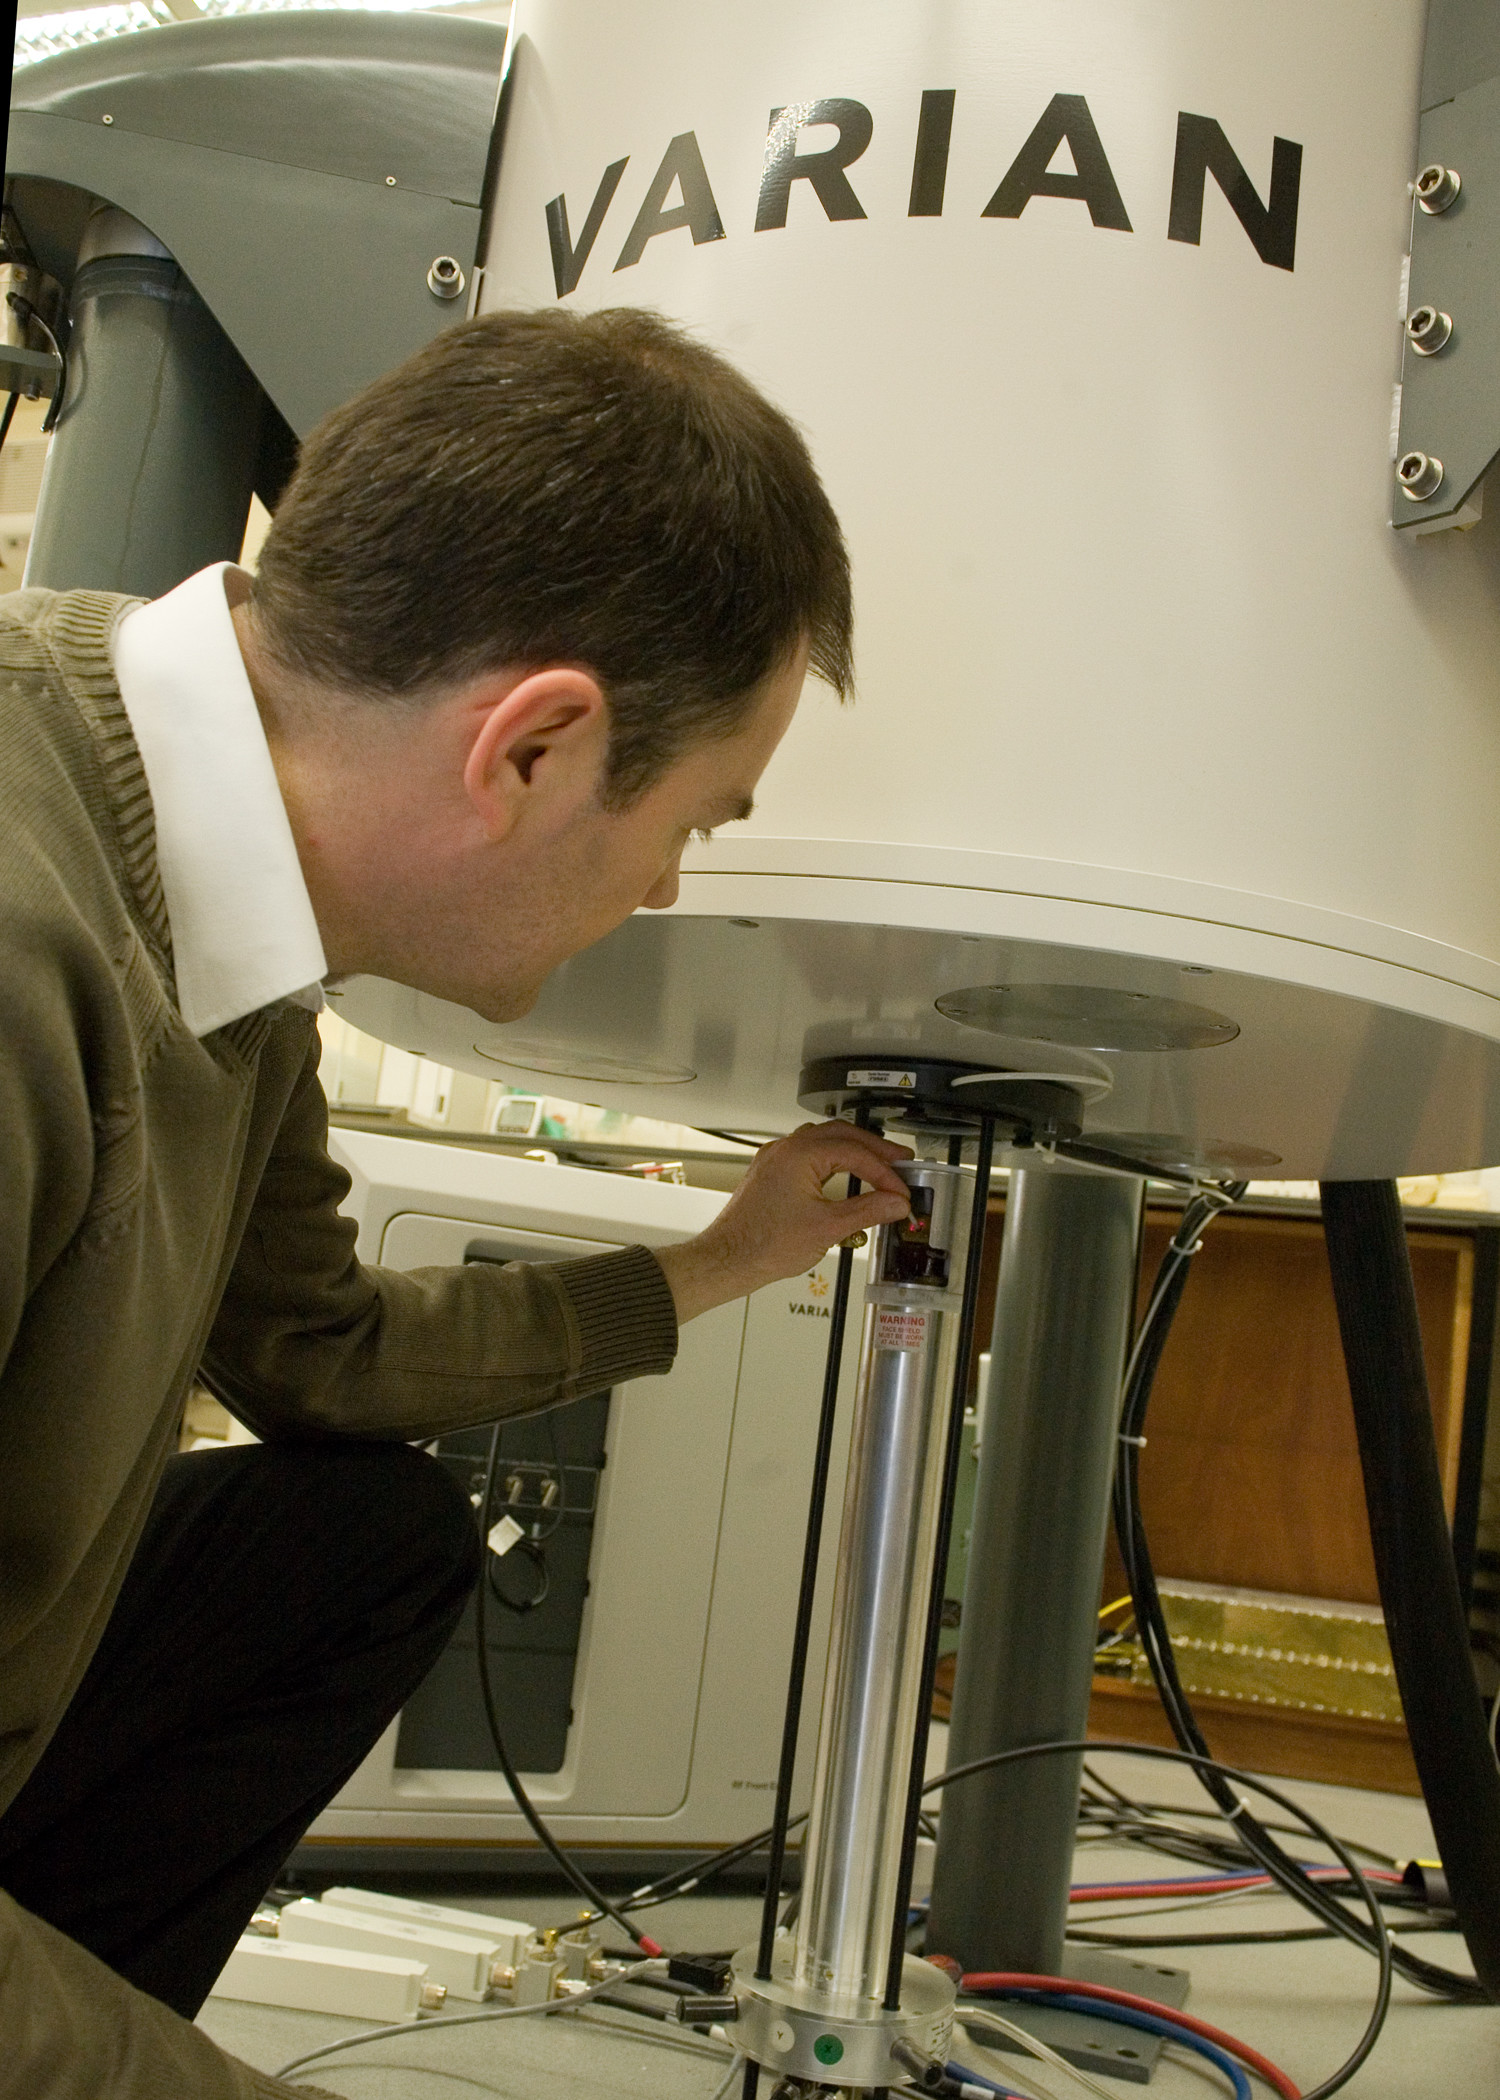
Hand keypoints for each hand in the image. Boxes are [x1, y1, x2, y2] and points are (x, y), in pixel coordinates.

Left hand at [654, 1121, 912, 1323]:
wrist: (728, 1259)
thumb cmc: (768, 1245)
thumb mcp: (828, 1228)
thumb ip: (868, 1211)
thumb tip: (897, 1203)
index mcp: (800, 1154)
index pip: (855, 1153)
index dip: (884, 1172)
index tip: (902, 1191)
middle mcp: (786, 1148)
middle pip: (840, 1134)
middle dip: (873, 1148)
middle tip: (901, 1161)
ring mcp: (775, 1158)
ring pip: (822, 1140)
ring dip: (852, 1149)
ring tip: (878, 1164)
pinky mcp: (770, 1172)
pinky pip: (806, 1153)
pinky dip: (831, 1158)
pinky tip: (844, 1172)